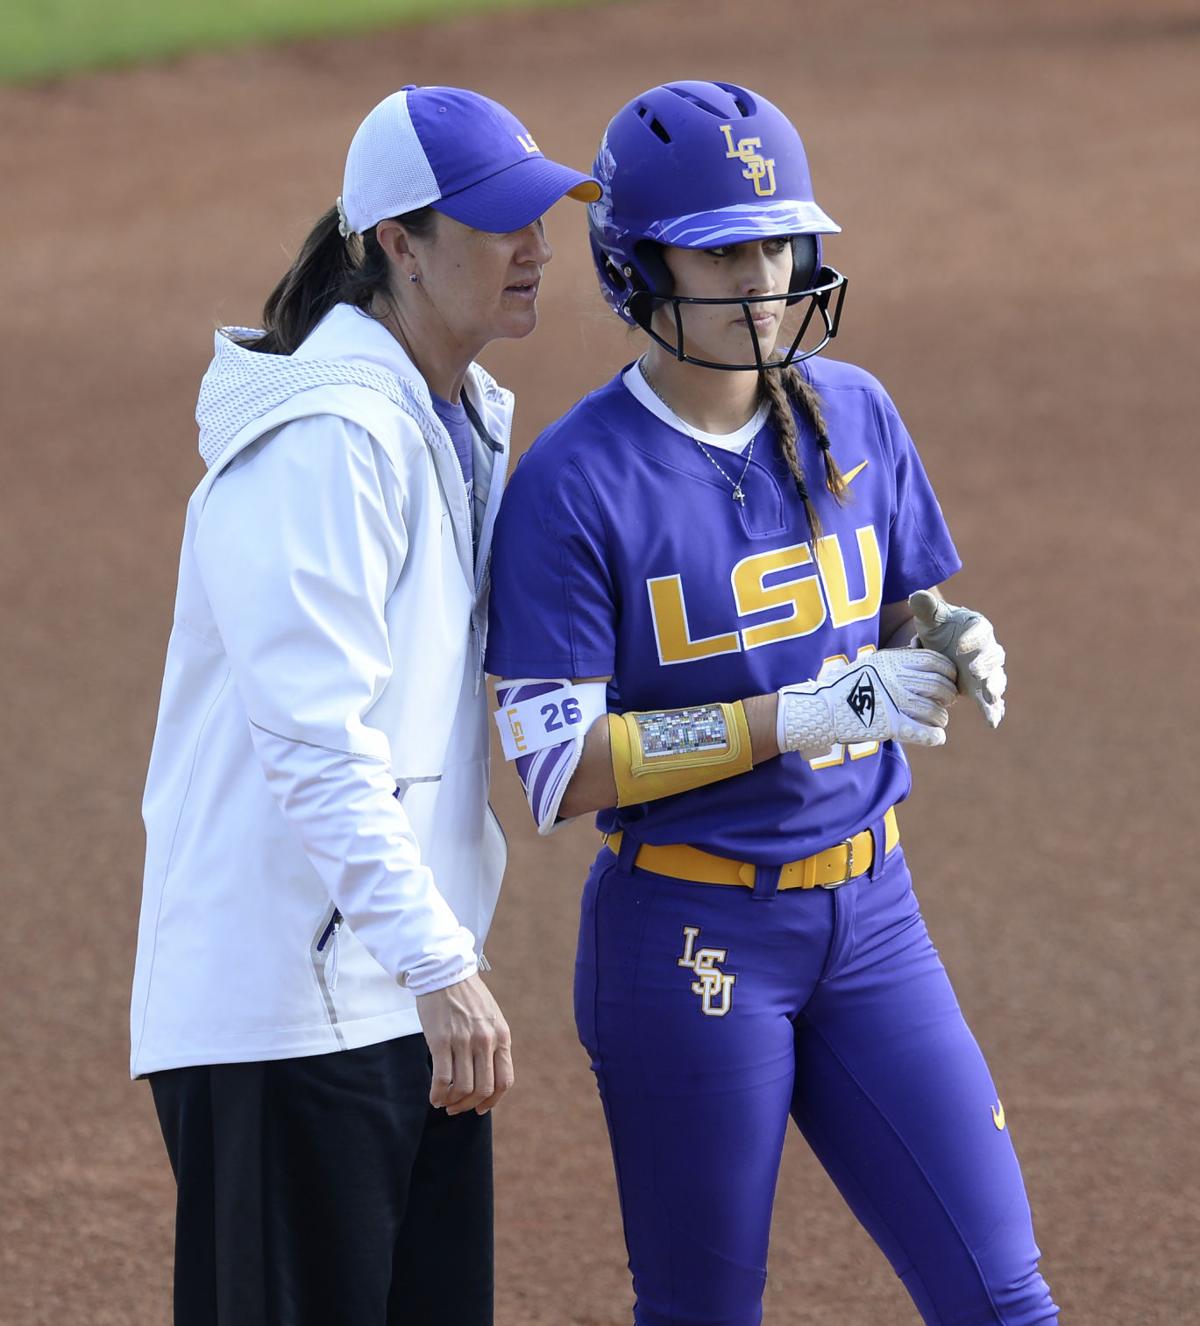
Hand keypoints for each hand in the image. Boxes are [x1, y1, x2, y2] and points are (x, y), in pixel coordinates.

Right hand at [415, 972, 513, 1115]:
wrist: (444, 972)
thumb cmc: (467, 996)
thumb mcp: (491, 1019)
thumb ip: (493, 1044)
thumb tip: (488, 1077)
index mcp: (501, 1036)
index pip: (505, 1081)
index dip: (493, 1101)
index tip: (480, 1108)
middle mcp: (485, 1041)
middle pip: (483, 1089)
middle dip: (469, 1105)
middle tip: (457, 1107)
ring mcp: (463, 1041)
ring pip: (463, 1088)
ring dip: (453, 1102)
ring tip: (444, 1102)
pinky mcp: (440, 1041)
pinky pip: (442, 1079)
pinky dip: (438, 1094)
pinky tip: (434, 1097)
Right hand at [777, 648, 957, 756]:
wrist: (823, 709)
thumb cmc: (847, 686)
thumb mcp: (872, 664)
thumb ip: (896, 661)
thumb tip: (919, 655)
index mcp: (893, 662)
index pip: (934, 661)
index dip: (948, 671)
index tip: (948, 679)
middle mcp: (897, 680)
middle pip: (939, 686)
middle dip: (948, 695)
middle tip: (945, 701)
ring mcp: (894, 703)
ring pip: (934, 711)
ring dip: (941, 718)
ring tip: (938, 721)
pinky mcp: (890, 726)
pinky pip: (922, 732)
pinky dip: (934, 736)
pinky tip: (937, 737)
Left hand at [909, 591, 1006, 728]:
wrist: (939, 645)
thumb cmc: (937, 626)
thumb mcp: (929, 617)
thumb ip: (925, 607)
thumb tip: (916, 596)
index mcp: (977, 627)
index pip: (979, 630)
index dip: (971, 638)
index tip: (958, 645)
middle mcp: (986, 648)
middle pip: (992, 656)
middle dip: (985, 664)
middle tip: (974, 672)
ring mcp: (986, 670)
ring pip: (996, 678)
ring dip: (994, 688)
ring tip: (991, 699)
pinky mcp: (981, 688)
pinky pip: (991, 699)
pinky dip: (993, 709)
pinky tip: (993, 722)